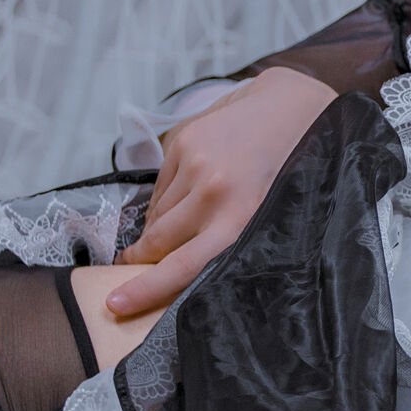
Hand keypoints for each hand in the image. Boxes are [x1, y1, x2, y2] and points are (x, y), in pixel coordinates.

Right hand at [105, 65, 336, 318]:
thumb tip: (184, 269)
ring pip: (157, 212)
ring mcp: (196, 165)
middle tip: (132, 265)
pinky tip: (190, 188)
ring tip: (181, 220)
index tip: (114, 303)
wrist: (295, 107)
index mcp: (242, 222)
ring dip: (160, 225)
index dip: (146, 289)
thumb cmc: (293, 174)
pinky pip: (160, 184)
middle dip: (141, 258)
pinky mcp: (184, 140)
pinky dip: (167, 195)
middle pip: (159, 241)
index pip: (183, 265)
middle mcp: (216, 195)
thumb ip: (232, 243)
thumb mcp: (273, 219)